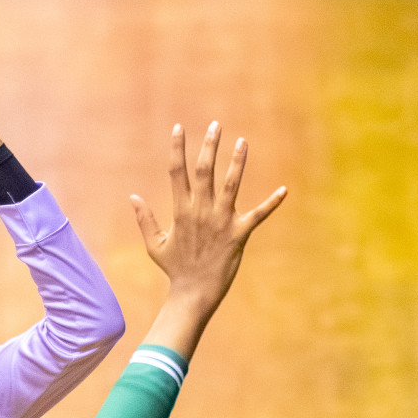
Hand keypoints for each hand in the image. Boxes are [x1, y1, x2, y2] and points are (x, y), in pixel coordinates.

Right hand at [132, 122, 285, 360]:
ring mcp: (221, 221)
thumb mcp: (155, 244)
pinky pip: (259, 215)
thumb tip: (133, 197)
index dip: (177, 149)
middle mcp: (201, 211)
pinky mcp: (239, 234)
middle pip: (205, 171)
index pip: (177, 173)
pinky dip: (272, 203)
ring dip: (237, 162)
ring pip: (231, 184)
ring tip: (242, 142)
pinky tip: (284, 190)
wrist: (194, 292)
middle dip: (209, 146)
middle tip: (216, 125)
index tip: (179, 128)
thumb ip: (145, 219)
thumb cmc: (175, 268)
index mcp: (181, 211)